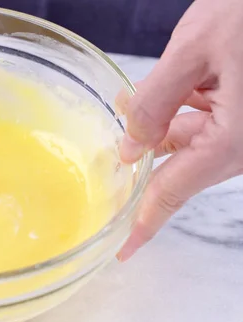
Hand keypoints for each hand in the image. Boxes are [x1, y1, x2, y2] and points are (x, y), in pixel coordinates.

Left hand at [116, 0, 242, 260]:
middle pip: (182, 163)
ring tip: (140, 95)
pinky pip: (214, 118)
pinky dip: (187, 103)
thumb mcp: (196, 48)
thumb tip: (131, 147)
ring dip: (165, 120)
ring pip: (196, 138)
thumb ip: (156, 101)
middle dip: (146, 147)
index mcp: (234, 139)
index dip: (144, 222)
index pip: (174, 191)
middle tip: (116, 130)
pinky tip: (173, 83)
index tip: (122, 249)